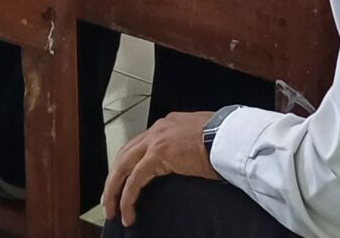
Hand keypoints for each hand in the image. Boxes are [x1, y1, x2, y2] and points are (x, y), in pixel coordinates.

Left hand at [102, 111, 219, 225]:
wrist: (231, 136)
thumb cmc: (225, 140)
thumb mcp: (201, 140)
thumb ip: (188, 148)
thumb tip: (188, 161)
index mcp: (167, 125)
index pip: (139, 145)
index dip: (128, 165)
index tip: (122, 181)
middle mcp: (157, 129)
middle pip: (124, 155)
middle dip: (113, 179)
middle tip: (108, 199)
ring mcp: (155, 141)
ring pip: (123, 167)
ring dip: (113, 190)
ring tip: (112, 210)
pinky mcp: (157, 155)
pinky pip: (135, 180)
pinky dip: (127, 198)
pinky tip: (127, 212)